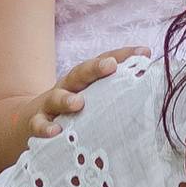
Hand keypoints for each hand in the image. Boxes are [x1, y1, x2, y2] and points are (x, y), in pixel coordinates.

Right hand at [21, 47, 141, 140]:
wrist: (31, 121)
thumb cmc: (73, 111)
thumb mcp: (94, 99)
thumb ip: (117, 94)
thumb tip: (154, 88)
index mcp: (85, 80)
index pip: (105, 62)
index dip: (124, 55)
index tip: (144, 54)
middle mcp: (68, 87)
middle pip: (80, 73)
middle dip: (95, 68)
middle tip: (111, 66)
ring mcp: (50, 105)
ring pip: (57, 97)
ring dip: (67, 99)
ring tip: (78, 103)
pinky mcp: (36, 124)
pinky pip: (39, 125)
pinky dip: (45, 128)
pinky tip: (55, 132)